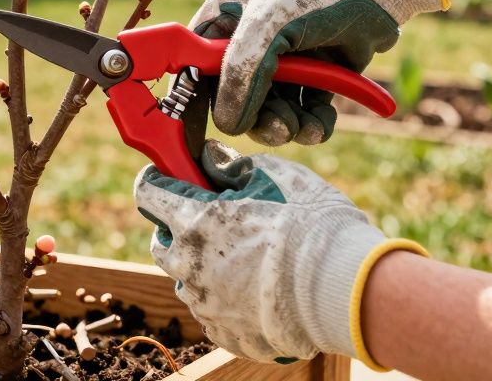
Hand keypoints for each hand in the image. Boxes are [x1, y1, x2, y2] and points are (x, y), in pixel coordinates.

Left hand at [134, 141, 425, 365]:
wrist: (344, 287)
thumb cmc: (311, 224)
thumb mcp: (273, 174)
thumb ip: (231, 164)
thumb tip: (209, 158)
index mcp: (192, 220)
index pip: (147, 193)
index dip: (158, 180)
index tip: (171, 178)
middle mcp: (189, 265)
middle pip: (162, 243)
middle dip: (179, 229)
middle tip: (215, 221)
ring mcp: (205, 303)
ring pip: (187, 281)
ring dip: (203, 267)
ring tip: (245, 260)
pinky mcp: (225, 333)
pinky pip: (212, 313)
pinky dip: (225, 300)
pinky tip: (255, 291)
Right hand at [195, 0, 446, 144]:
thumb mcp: (264, 27)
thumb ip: (240, 76)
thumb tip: (229, 125)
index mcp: (223, 23)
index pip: (197, 70)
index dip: (200, 101)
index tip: (210, 129)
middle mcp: (248, 45)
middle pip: (237, 100)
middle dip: (258, 120)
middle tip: (279, 127)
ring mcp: (282, 63)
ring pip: (271, 112)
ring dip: (287, 127)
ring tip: (305, 127)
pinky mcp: (314, 77)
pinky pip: (303, 113)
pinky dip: (312, 124)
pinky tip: (322, 122)